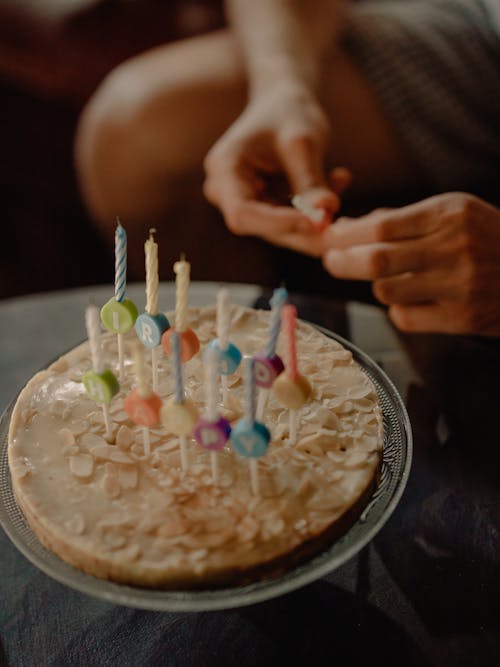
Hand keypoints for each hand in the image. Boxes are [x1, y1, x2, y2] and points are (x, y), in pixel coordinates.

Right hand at [203, 83, 345, 254]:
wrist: (284, 102)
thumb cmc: (288, 111)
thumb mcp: (302, 141)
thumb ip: (311, 181)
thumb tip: (325, 216)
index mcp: (224, 169)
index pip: (243, 213)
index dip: (279, 224)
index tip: (318, 221)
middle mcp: (226, 191)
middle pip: (263, 227)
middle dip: (305, 229)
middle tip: (342, 223)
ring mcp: (244, 201)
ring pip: (281, 229)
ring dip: (316, 219)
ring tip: (341, 184)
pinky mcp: (263, 208)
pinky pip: (291, 221)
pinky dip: (317, 209)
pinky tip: (340, 180)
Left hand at [322, 193, 499, 335]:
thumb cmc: (487, 239)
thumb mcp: (452, 214)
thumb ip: (400, 220)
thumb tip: (346, 229)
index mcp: (449, 214)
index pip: (380, 226)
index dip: (345, 236)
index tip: (329, 239)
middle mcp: (454, 247)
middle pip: (376, 260)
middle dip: (342, 262)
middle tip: (331, 262)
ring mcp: (459, 285)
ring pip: (386, 290)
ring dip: (377, 285)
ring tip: (389, 278)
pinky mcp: (461, 318)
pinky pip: (404, 317)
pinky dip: (399, 309)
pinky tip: (413, 299)